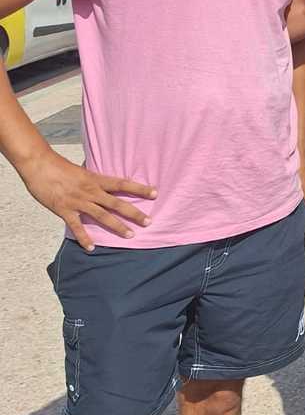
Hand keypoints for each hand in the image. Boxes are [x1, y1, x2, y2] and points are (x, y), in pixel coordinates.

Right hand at [21, 150, 155, 250]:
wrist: (39, 165)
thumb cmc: (59, 166)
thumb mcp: (82, 171)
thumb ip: (93, 180)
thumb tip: (104, 185)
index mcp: (96, 179)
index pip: (123, 184)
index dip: (140, 188)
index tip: (155, 193)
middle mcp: (91, 191)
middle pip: (117, 203)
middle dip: (134, 213)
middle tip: (149, 222)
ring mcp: (78, 202)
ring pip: (102, 216)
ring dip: (117, 226)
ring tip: (130, 236)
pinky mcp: (64, 210)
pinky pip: (77, 227)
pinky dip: (84, 238)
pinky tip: (91, 248)